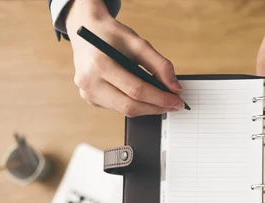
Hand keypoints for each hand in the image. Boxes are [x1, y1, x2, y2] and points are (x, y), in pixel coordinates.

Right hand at [65, 0, 184, 116]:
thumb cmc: (112, 36)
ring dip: (147, 108)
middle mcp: (89, 81)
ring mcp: (87, 92)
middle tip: (173, 105)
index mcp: (100, 64)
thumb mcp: (138, 43)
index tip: (177, 101)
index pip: (136, 90)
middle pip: (130, 106)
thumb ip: (160, 65)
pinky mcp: (90, 99)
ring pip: (124, 111)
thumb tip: (175, 88)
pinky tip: (143, 97)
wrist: (87, 31)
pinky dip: (134, 105)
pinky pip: (118, 108)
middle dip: (156, 108)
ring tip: (162, 101)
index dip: (160, 98)